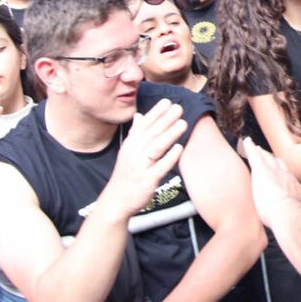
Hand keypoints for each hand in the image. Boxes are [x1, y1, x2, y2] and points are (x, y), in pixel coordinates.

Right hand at [102, 100, 185, 217]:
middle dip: (165, 119)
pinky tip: (179, 147)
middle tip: (179, 107)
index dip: (155, 113)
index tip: (167, 101)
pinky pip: (160, 166)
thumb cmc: (126, 174)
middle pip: (151, 133)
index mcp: (130, 145)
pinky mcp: (147, 180)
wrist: (117, 200)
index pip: (143, 125)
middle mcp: (134, 153)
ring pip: (156, 147)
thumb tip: (139, 116)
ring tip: (183, 123)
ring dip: (170, 134)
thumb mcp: (127, 151)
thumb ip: (135, 133)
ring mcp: (140, 166)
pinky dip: (170, 157)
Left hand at [242, 138, 300, 230]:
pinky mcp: (261, 170)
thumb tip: (293, 227)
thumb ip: (292, 218)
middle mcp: (285, 177)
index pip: (286, 178)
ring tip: (257, 148)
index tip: (278, 173)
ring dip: (262, 153)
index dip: (281, 174)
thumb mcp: (294, 218)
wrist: (288, 215)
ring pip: (267, 158)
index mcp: (293, 188)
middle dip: (273, 160)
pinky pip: (255, 155)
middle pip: (279, 165)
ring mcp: (273, 172)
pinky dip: (251, 148)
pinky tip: (247, 142)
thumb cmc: (290, 221)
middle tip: (268, 157)